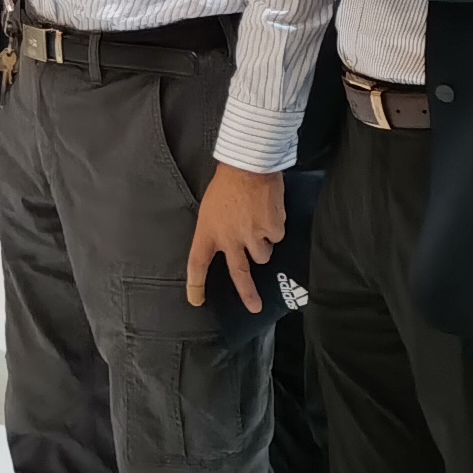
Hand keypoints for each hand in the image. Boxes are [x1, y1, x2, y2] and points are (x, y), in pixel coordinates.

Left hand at [184, 163, 283, 312]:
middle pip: (238, 273)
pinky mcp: (273, 230)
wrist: (250, 165)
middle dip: (247, 293)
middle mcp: (230, 239)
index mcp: (208, 232)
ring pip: (263, 255)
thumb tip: (228, 247)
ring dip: (262, 244)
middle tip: (254, 307)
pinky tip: (268, 211)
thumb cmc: (226, 183)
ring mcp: (253, 236)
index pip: (197, 263)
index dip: (196, 284)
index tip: (196, 300)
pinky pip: (277, 237)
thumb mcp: (210, 208)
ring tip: (258, 221)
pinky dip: (274, 229)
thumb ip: (217, 230)